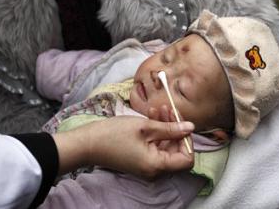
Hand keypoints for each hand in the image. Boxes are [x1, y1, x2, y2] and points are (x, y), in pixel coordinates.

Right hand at [53, 117, 194, 178]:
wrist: (87, 143)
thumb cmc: (114, 134)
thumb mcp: (145, 127)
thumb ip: (171, 128)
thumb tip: (191, 127)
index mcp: (157, 165)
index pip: (187, 159)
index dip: (187, 141)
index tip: (181, 123)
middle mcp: (154, 170)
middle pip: (177, 152)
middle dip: (176, 129)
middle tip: (169, 109)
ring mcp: (147, 166)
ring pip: (166, 147)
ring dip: (166, 127)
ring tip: (159, 108)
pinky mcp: (140, 160)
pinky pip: (155, 147)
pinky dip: (156, 132)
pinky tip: (152, 115)